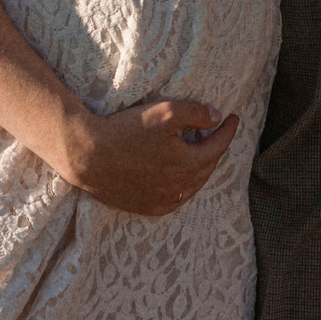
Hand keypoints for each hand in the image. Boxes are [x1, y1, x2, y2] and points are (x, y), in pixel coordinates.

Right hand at [59, 99, 238, 216]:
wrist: (87, 155)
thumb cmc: (125, 130)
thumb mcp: (165, 111)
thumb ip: (196, 113)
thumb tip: (217, 117)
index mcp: (189, 164)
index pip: (218, 146)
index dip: (228, 130)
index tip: (233, 117)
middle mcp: (180, 187)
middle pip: (207, 167)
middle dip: (216, 149)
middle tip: (218, 134)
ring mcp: (162, 201)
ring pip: (192, 186)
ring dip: (201, 169)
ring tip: (202, 154)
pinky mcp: (146, 208)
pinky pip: (174, 200)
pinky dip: (183, 188)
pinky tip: (180, 180)